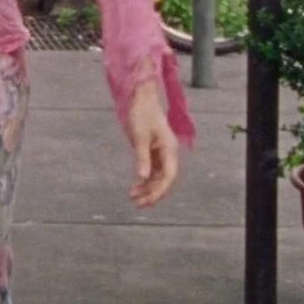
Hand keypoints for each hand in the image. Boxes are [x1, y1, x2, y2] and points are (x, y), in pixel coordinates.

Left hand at [126, 80, 178, 207]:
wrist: (141, 99)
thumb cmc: (142, 115)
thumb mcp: (140, 137)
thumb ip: (142, 158)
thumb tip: (143, 178)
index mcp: (170, 150)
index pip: (168, 177)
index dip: (159, 191)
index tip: (146, 201)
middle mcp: (169, 154)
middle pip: (164, 180)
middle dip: (152, 193)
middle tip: (137, 204)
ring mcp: (162, 153)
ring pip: (158, 177)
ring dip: (147, 188)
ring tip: (133, 197)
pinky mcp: (154, 152)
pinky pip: (152, 171)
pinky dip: (144, 179)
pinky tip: (134, 187)